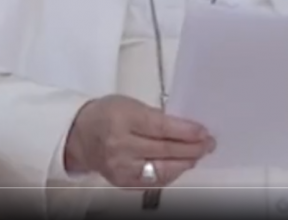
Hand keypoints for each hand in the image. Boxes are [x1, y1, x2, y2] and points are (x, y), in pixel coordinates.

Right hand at [63, 94, 215, 187]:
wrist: (79, 135)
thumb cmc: (106, 115)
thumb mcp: (131, 104)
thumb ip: (157, 116)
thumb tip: (186, 128)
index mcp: (123, 119)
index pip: (162, 128)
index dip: (187, 131)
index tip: (203, 131)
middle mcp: (121, 145)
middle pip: (165, 150)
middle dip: (192, 148)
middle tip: (208, 144)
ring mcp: (122, 167)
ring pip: (162, 170)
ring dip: (185, 163)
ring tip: (197, 154)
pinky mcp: (123, 182)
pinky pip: (154, 181)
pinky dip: (171, 173)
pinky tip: (180, 165)